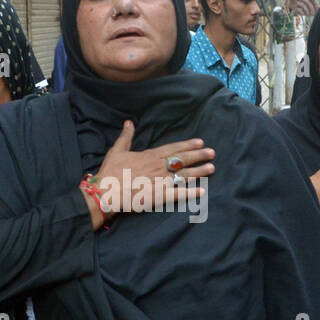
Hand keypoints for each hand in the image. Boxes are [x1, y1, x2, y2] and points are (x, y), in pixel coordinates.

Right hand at [87, 120, 214, 221]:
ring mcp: (160, 182)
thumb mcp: (117, 150)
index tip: (200, 142)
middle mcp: (158, 167)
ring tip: (212, 168)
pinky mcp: (159, 196)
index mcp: (150, 156)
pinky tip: (202, 192)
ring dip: (199, 172)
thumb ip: (126, 137)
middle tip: (212, 153)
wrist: (106, 191)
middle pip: (182, 160)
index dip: (187, 145)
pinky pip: (179, 194)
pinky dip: (191, 193)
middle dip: (199, 156)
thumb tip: (128, 122)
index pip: (173, 148)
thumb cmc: (110, 172)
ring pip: (184, 175)